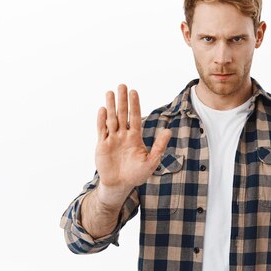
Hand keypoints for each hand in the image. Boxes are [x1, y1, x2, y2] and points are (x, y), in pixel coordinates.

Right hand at [95, 84, 170, 205]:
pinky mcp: (102, 145)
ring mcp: (112, 139)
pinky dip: (101, 120)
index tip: (134, 92)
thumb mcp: (151, 161)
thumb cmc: (136, 174)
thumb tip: (169, 131)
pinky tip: (102, 109)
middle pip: (122, 114)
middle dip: (122, 101)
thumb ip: (159, 146)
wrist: (120, 185)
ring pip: (111, 119)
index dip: (134, 105)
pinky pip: (101, 130)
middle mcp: (123, 135)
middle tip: (122, 85)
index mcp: (135, 137)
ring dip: (111, 106)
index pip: (135, 117)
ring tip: (110, 92)